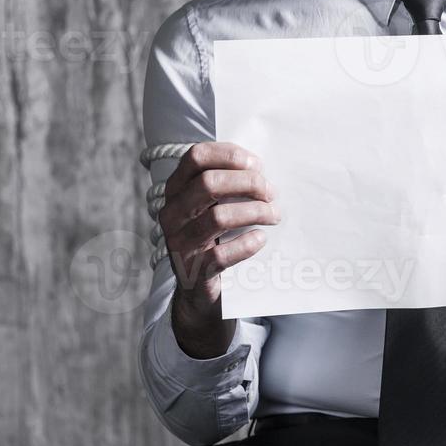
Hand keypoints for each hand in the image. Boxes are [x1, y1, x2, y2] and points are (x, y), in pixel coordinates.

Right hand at [158, 142, 281, 358]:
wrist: (201, 290)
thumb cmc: (217, 237)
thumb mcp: (216, 204)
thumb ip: (230, 182)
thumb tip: (261, 167)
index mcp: (176, 190)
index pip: (196, 157)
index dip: (230, 155)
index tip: (257, 165)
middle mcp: (171, 214)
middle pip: (209, 183)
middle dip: (249, 183)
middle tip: (271, 193)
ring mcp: (179, 243)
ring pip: (218, 217)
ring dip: (255, 212)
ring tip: (274, 215)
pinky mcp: (193, 271)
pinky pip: (221, 254)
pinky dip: (247, 244)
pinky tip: (260, 239)